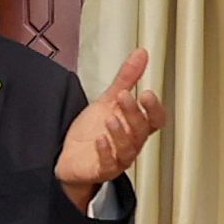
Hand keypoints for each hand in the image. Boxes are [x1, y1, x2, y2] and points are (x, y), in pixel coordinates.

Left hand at [57, 48, 165, 208]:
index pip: (155, 120)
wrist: (69, 156)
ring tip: (111, 119)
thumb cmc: (91, 131)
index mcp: (135, 126)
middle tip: (124, 97)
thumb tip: (141, 54)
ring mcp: (117, 158)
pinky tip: (100, 140)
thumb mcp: (108, 100)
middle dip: (133, 113)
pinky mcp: (101, 169)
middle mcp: (130, 143)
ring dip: (120, 133)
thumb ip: (126, 79)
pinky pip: (108, 164)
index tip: (147, 94)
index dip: (154, 109)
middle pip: (140, 130)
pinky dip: (105, 152)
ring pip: (127, 148)